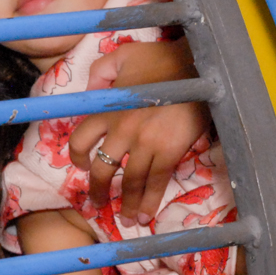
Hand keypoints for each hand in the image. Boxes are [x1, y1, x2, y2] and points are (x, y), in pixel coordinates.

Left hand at [72, 41, 211, 223]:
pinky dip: (149, 201)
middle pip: (102, 168)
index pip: (80, 140)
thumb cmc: (160, 58)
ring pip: (130, 181)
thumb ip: (99, 72)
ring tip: (125, 219)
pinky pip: (156, 182)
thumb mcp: (121, 55)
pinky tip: (145, 216)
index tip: (82, 166)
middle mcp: (121, 130)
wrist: (197, 65)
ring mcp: (145, 143)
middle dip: (98, 190)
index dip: (78, 157)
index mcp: (107, 108)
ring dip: (125, 204)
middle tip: (98, 203)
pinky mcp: (169, 151)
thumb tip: (89, 92)